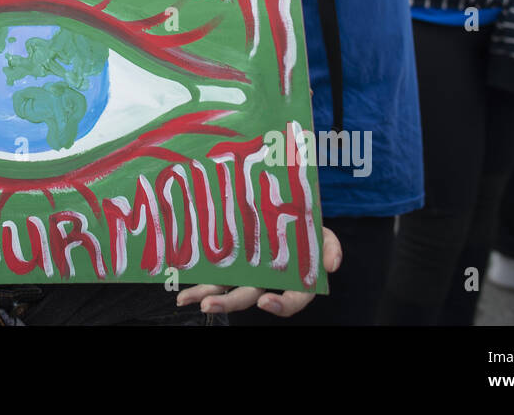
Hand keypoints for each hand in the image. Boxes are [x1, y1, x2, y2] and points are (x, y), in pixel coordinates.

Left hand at [176, 227, 342, 317]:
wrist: (287, 208)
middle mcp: (268, 281)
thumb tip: (333, 265)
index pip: (293, 300)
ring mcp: (247, 272)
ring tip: (189, 300)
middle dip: (230, 304)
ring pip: (227, 290)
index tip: (267, 302)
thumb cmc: (306, 225)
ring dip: (207, 297)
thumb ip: (329, 246)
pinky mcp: (231, 263)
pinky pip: (214, 275)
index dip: (281, 306)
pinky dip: (198, 282)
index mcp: (294, 279)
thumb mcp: (322, 232)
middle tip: (208, 306)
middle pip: (250, 298)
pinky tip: (181, 289)